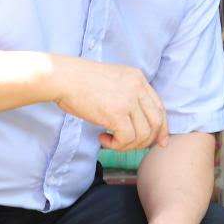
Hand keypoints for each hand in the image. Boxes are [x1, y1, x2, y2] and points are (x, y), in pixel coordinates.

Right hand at [54, 57, 168, 150]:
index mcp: (138, 78)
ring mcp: (128, 100)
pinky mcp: (116, 113)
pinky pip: (127, 138)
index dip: (161, 127)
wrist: (62, 77)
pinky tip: (102, 139)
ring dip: (128, 145)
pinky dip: (116, 145)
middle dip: (148, 140)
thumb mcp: (112, 80)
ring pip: (143, 134)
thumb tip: (136, 123)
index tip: (158, 142)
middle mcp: (137, 87)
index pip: (159, 107)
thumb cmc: (79, 82)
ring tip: (111, 141)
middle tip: (132, 147)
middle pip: (156, 121)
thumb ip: (127, 95)